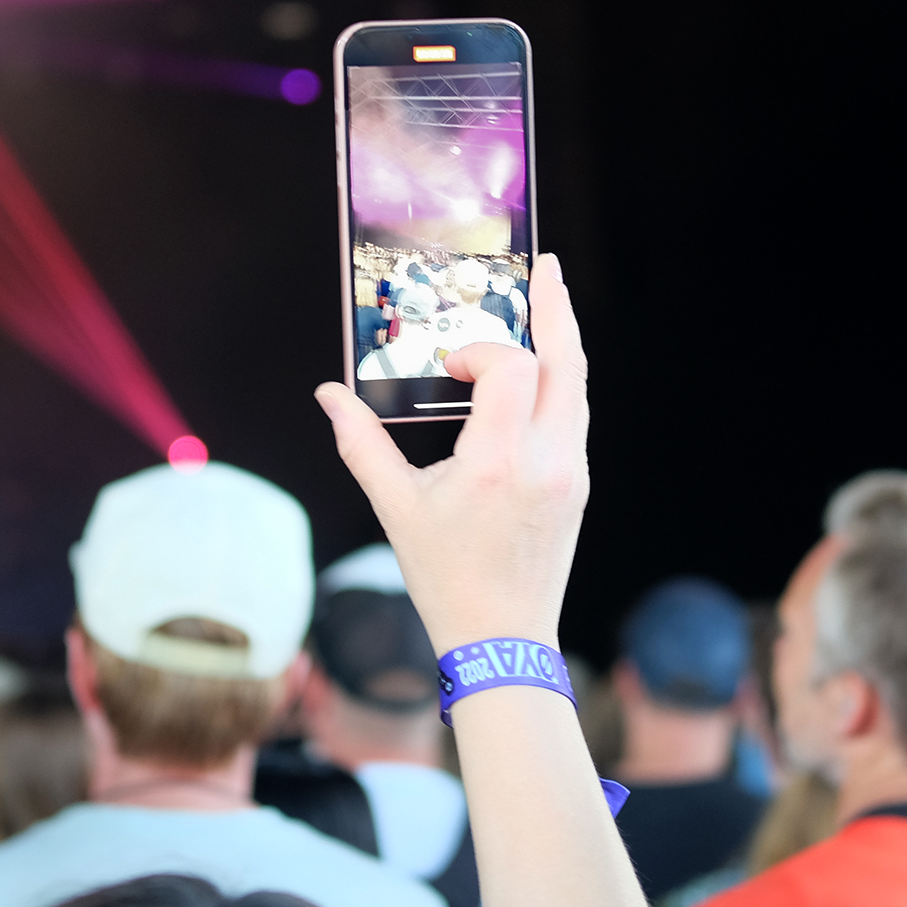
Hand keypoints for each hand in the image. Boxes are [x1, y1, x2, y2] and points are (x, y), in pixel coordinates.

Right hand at [315, 253, 588, 654]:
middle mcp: (546, 460)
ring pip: (578, 386)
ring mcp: (570, 471)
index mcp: (499, 462)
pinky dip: (559, 382)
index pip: (512, 368)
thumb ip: (360, 445)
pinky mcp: (577, 483)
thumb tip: (328, 395)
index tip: (450, 369)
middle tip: (546, 267)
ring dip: (563, 341)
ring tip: (549, 302)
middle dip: (556, 309)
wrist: (502, 639)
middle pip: (567, 361)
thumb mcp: (395, 508)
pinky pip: (574, 414)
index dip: (481, 351)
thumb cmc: (446, 577)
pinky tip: (542, 369)